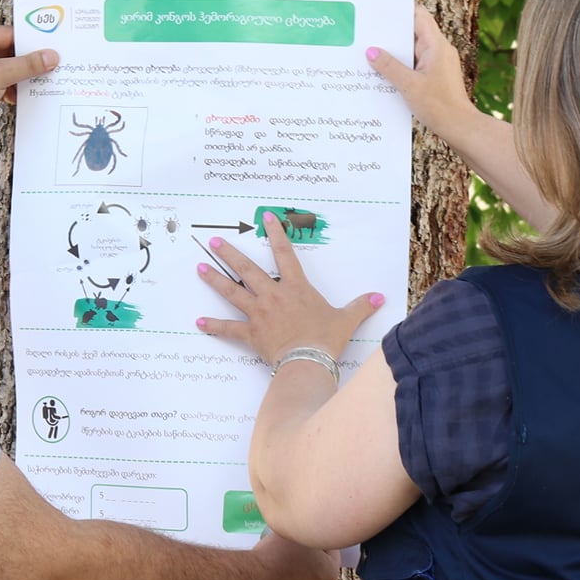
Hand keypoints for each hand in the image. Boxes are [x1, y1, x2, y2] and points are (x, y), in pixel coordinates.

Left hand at [0, 25, 58, 151]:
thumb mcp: (0, 74)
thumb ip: (28, 64)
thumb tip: (51, 56)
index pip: (8, 34)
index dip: (28, 41)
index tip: (48, 48)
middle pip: (8, 51)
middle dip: (26, 62)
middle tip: (48, 66)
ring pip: (6, 69)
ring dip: (20, 77)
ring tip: (36, 83)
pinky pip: (1, 83)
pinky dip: (11, 88)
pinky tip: (18, 98)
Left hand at [195, 212, 382, 367]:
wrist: (308, 361)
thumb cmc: (325, 339)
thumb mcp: (346, 319)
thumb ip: (361, 306)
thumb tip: (380, 298)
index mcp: (295, 287)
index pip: (285, 253)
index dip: (276, 233)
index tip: (266, 217)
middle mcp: (273, 295)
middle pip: (247, 269)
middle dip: (230, 254)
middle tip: (214, 241)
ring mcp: (259, 313)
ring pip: (232, 292)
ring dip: (214, 279)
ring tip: (199, 267)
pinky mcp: (251, 333)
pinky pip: (229, 328)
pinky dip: (214, 325)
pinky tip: (199, 321)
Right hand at [239, 531, 340, 579]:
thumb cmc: (274, 555)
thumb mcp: (296, 534)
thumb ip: (308, 536)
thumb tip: (306, 533)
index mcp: (329, 575)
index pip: (332, 555)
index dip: (319, 544)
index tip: (308, 538)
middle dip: (317, 571)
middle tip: (301, 558)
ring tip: (281, 571)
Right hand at [366, 6, 473, 133]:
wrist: (460, 127)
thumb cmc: (439, 106)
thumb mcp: (409, 85)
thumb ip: (389, 66)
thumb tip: (371, 51)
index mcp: (436, 45)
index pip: (419, 16)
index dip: (400, 10)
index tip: (380, 10)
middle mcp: (439, 50)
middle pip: (413, 33)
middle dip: (391, 35)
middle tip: (368, 34)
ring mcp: (438, 63)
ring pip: (412, 51)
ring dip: (394, 54)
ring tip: (371, 55)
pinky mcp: (436, 76)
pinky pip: (415, 65)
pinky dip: (401, 67)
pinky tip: (385, 75)